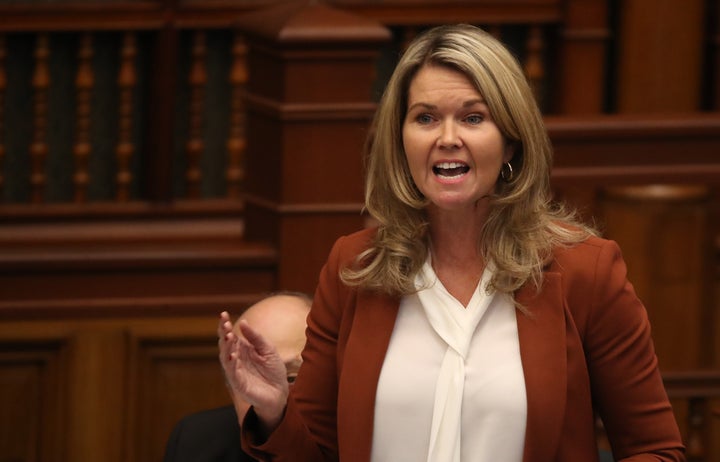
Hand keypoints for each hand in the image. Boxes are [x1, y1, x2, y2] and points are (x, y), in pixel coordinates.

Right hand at [218, 311, 288, 431]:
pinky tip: (233, 355)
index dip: (225, 325)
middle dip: (224, 334)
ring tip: (228, 336)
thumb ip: (256, 337)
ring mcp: (236, 371)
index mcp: (242, 349)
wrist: (280, 392)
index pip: (230, 335)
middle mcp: (236, 359)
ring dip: (226, 347)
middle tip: (225, 324)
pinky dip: (231, 364)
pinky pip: (232, 373)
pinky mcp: (239, 383)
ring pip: (225, 358)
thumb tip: (243, 322)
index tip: (223, 314)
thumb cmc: (273, 370)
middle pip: (225, 344)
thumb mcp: (268, 349)